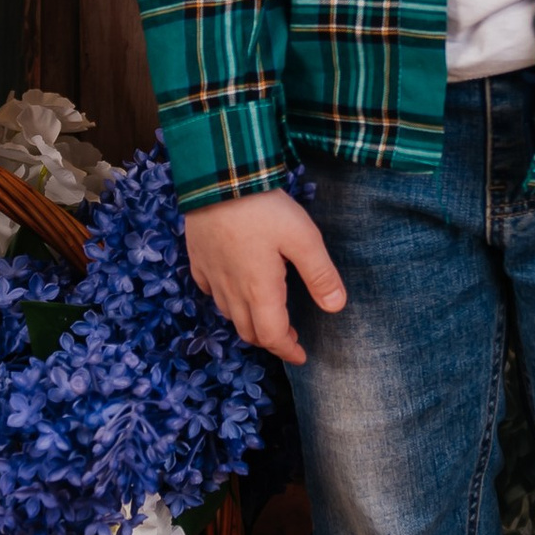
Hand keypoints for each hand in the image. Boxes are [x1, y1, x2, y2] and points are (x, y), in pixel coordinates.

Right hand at [185, 191, 345, 365]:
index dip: (288, 350)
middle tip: (289, 336)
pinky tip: (233, 289)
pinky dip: (225, 301)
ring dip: (249, 323)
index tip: (301, 356)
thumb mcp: (303, 238)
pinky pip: (210, 291)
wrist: (216, 178)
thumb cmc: (263, 208)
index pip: (272, 335)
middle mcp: (232, 290)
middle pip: (248, 331)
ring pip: (228, 315)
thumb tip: (336, 307)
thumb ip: (320, 274)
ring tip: (266, 315)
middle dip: (270, 340)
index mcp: (259, 290)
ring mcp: (211, 275)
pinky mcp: (198, 259)